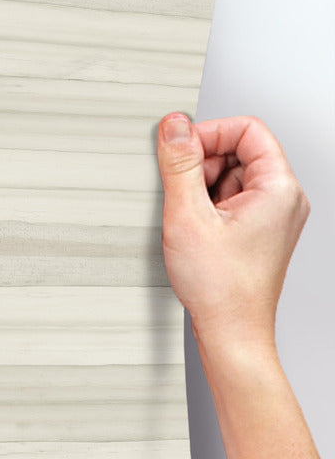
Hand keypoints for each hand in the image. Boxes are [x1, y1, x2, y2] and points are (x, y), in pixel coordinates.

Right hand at [156, 111, 309, 353]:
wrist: (231, 332)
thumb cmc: (220, 288)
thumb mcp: (188, 216)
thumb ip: (179, 164)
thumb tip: (174, 125)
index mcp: (278, 188)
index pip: (247, 130)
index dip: (208, 134)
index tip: (179, 151)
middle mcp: (284, 199)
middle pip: (239, 153)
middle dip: (202, 165)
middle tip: (180, 194)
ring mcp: (273, 218)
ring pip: (232, 179)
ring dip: (202, 190)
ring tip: (189, 222)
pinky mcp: (259, 234)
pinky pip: (232, 203)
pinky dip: (208, 210)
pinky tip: (195, 234)